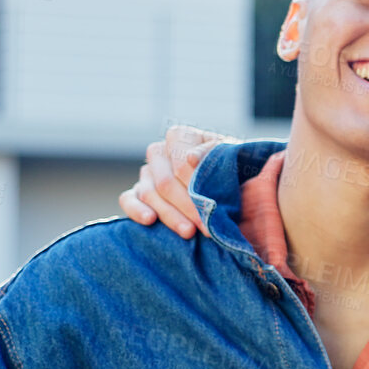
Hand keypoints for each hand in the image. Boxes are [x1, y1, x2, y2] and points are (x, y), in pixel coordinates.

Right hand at [117, 124, 229, 238]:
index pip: (180, 161)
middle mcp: (160, 151)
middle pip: (165, 182)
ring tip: (189, 232)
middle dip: (187, 207)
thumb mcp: (234, 157)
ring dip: (170, 215)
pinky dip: (136, 210)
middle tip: (206, 227)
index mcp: (182, 137)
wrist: (240, 188)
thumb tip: (191, 158)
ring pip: (149, 194)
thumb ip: (214, 153)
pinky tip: (149, 220)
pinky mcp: (139, 193)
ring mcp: (148, 172)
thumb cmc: (236, 170)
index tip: (211, 205)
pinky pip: (128, 199)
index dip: (194, 185)